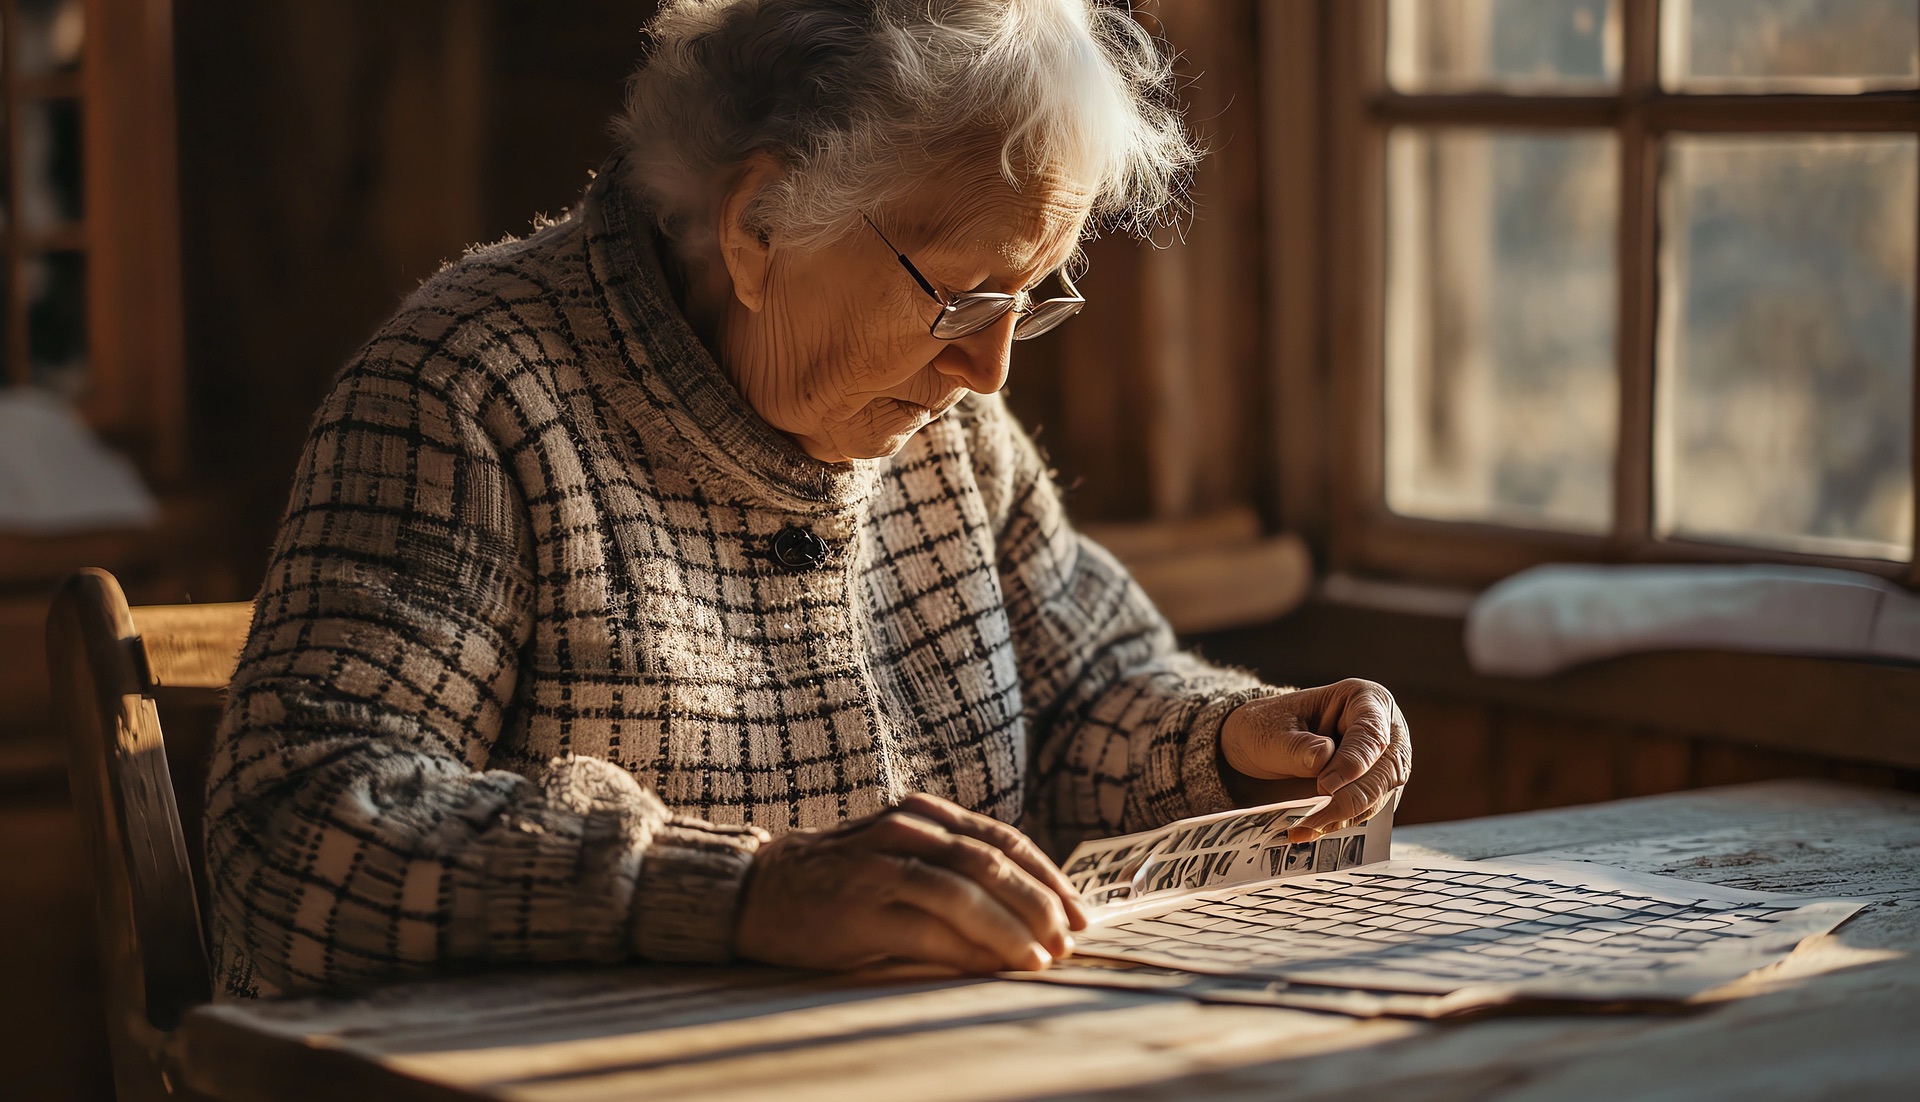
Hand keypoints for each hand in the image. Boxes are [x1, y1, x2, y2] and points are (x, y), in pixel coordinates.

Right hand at [732, 793, 1087, 974]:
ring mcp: (881, 866)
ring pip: (965, 891)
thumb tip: (1026, 913)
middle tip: (1069, 940)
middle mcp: (906, 830)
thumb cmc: (838, 880)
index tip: (1080, 912)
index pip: (1003, 840)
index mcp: (923, 814)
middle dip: (1040, 904)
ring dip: (1012, 928)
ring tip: (1041, 957)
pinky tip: (995, 965)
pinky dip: (969, 947)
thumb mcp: (899, 855)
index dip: (1048, 877)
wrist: (756, 891)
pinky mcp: (860, 907)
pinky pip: (928, 927)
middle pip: (992, 863)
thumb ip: (952, 868)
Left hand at [1218, 679, 1411, 841]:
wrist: (1261, 743)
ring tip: (1306, 828)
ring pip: (1379, 794)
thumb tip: (1324, 758)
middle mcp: (1384, 728)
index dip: (1353, 762)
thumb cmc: (1269, 727)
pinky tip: (1311, 830)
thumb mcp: (1272, 732)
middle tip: (1315, 818)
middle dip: (1352, 798)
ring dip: (1345, 816)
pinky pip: (1367, 809)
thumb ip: (1297, 747)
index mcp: (1363, 698)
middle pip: (1385, 769)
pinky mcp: (1373, 787)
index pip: (1371, 733)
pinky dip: (1341, 822)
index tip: (1325, 786)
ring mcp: (1382, 760)